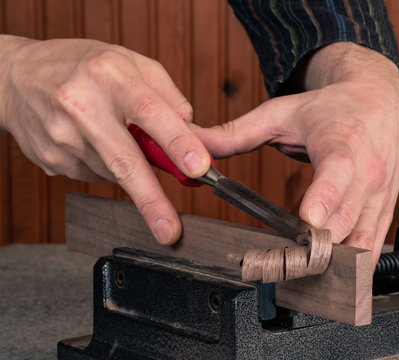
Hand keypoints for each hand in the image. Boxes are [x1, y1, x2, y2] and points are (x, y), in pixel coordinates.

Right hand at [0, 35, 210, 244]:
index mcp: (110, 74)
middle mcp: (82, 105)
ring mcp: (63, 137)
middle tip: (170, 231)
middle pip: (125, 161)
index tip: (199, 168)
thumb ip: (169, 98)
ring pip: (117, 172)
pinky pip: (98, 175)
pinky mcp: (54, 161)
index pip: (150, 111)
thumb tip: (199, 137)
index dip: (177, 142)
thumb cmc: (84, 67)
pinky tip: (93, 142)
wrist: (15, 77)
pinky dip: (108, 166)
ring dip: (132, 167)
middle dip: (152, 200)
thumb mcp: (131, 63)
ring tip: (115, 134)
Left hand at [193, 43, 398, 265]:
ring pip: (362, 240)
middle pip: (345, 219)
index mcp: (342, 143)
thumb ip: (236, 132)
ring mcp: (379, 195)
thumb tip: (194, 141)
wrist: (379, 103)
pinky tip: (332, 274)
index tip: (308, 221)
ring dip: (335, 261)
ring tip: (304, 275)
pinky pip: (373, 246)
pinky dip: (354, 264)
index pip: (337, 173)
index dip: (324, 198)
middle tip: (285, 264)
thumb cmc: (331, 110)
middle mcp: (368, 172)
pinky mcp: (385, 210)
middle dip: (317, 246)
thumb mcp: (282, 113)